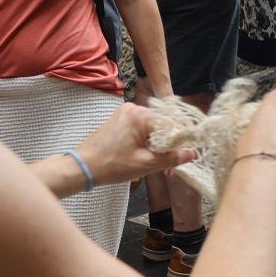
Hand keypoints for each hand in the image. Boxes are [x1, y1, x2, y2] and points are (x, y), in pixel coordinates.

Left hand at [69, 103, 197, 186]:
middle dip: (168, 146)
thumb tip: (193, 152)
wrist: (83, 167)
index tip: (183, 158)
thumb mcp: (146, 164)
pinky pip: (143, 128)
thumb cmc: (112, 165)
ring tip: (157, 164)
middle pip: (163, 125)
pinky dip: (147, 141)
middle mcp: (134, 108)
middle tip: (169, 168)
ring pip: (154, 128)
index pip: (172, 125)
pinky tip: (146, 156)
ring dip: (158, 145)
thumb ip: (172, 157)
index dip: (180, 142)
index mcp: (140, 115)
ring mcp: (126, 113)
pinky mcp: (121, 120)